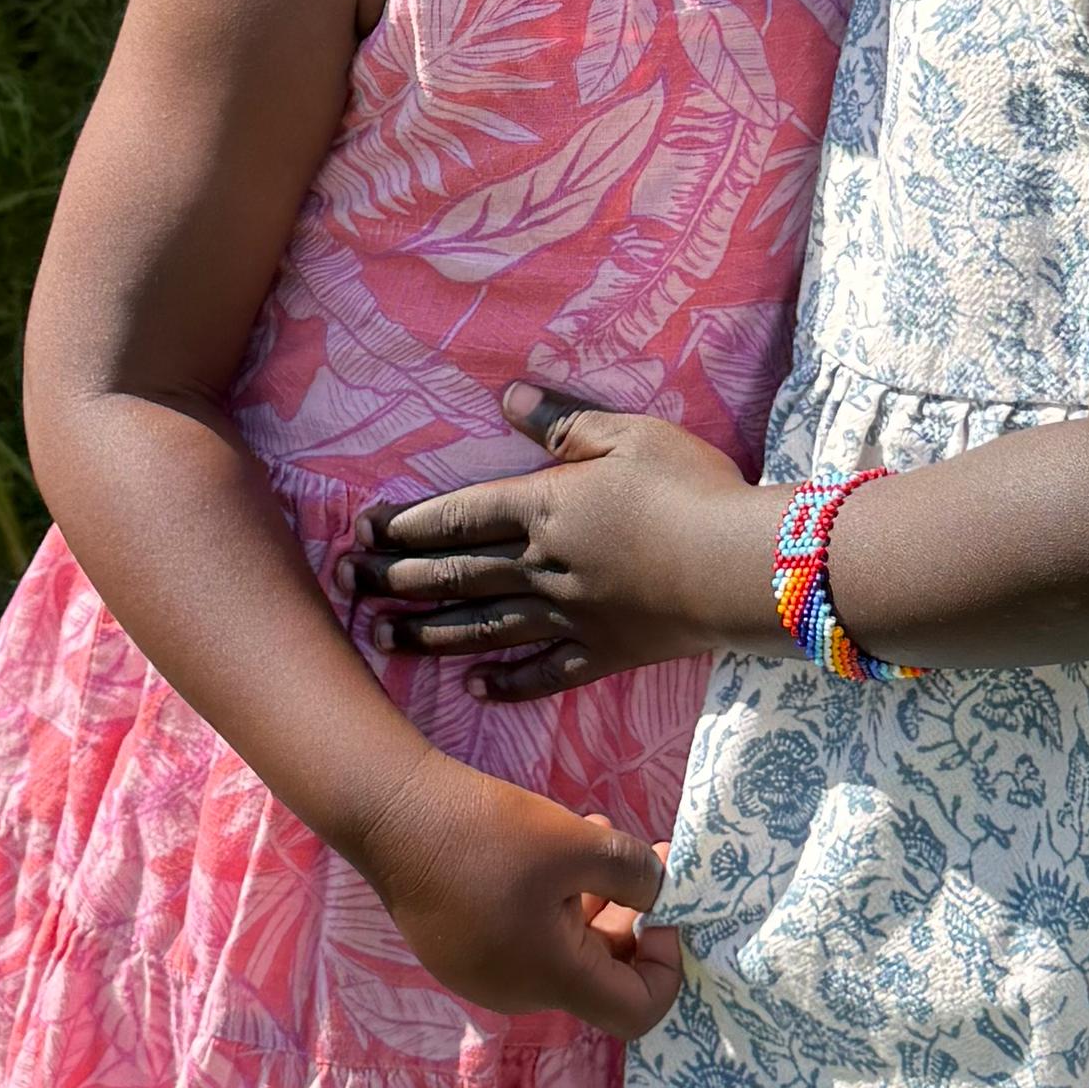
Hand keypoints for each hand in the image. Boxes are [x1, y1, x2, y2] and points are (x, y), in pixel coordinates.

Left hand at [348, 386, 783, 696]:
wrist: (741, 567)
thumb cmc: (690, 488)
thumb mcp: (629, 434)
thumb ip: (565, 421)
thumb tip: (508, 398)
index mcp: (545, 507)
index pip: (460, 515)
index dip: (407, 522)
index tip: (362, 530)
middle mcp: (543, 567)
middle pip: (457, 574)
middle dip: (396, 578)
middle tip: (347, 585)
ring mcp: (570, 617)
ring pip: (484, 627)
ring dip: (428, 633)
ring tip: (381, 639)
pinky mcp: (604, 654)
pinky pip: (544, 674)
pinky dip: (506, 683)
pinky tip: (474, 689)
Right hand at [350, 755, 683, 1037]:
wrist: (389, 813)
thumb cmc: (486, 833)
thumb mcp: (579, 841)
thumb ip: (636, 874)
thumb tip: (660, 895)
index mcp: (552, 981)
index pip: (637, 1012)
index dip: (667, 967)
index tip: (665, 909)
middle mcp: (518, 995)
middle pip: (600, 977)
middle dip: (632, 918)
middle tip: (646, 857)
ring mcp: (483, 975)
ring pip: (565, 951)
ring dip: (594, 901)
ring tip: (597, 833)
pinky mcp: (461, 951)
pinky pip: (528, 939)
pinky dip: (555, 902)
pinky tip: (551, 847)